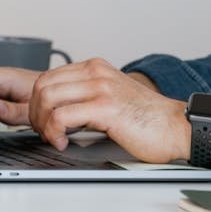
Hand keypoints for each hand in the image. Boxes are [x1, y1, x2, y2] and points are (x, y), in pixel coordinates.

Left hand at [18, 57, 189, 162]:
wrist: (175, 127)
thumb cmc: (146, 120)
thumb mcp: (110, 98)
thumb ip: (85, 97)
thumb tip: (54, 110)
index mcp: (95, 67)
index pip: (47, 77)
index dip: (36, 103)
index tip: (44, 122)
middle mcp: (96, 72)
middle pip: (41, 85)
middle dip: (35, 113)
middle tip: (45, 133)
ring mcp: (100, 88)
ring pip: (46, 98)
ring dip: (43, 124)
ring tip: (55, 138)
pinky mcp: (104, 107)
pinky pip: (61, 117)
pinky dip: (54, 133)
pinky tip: (64, 143)